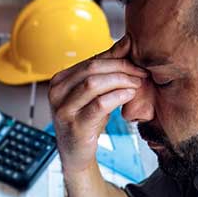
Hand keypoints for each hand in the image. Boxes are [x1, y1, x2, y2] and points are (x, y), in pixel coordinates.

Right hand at [48, 36, 147, 174]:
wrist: (76, 155)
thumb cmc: (86, 122)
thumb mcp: (94, 93)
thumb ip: (108, 68)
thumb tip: (127, 40)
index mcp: (59, 80)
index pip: (91, 61)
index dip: (117, 59)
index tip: (138, 63)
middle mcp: (56, 93)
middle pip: (92, 69)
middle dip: (121, 68)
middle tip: (141, 73)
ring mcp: (63, 110)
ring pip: (94, 83)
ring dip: (120, 80)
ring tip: (137, 84)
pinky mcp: (75, 126)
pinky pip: (99, 104)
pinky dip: (117, 96)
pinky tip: (130, 95)